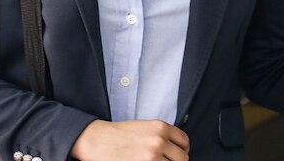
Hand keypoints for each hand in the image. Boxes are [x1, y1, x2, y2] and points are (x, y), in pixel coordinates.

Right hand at [71, 119, 189, 160]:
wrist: (99, 140)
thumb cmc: (119, 134)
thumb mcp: (145, 127)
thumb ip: (162, 135)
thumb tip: (176, 149)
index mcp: (161, 127)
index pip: (184, 142)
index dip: (182, 150)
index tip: (178, 155)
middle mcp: (159, 141)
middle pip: (182, 158)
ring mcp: (153, 155)